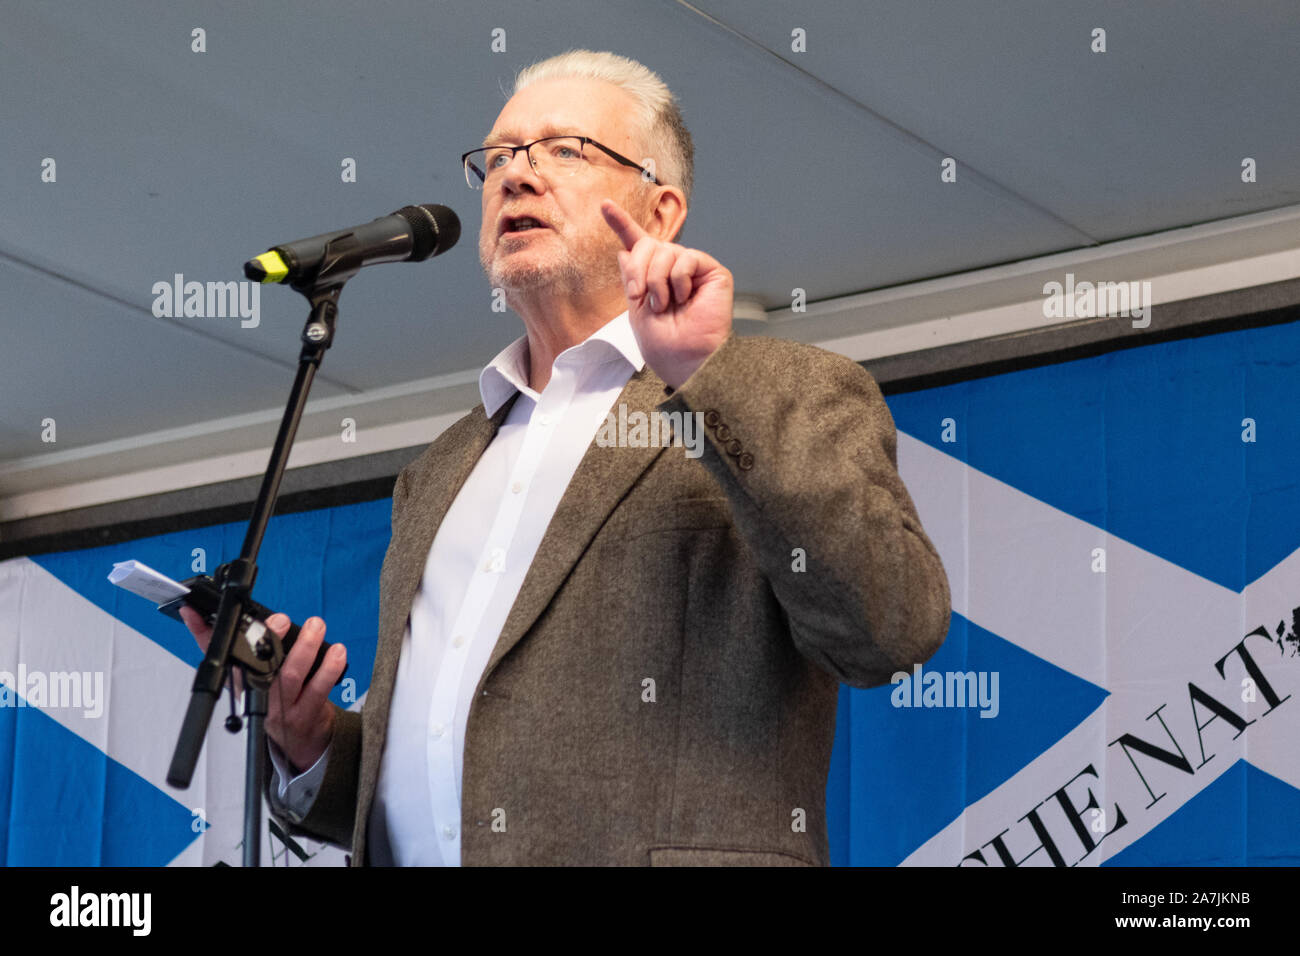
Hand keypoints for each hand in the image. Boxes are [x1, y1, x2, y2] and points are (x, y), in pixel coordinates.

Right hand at [179, 606, 343, 772]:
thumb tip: (200, 614)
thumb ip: (234, 644)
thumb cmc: (275, 699)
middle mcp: (258, 696)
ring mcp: (283, 708)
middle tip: (280, 619)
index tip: (202, 613)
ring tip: (316, 626)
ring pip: (291, 676)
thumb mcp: (248, 676)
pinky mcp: (307, 713)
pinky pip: (319, 690)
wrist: (300, 741)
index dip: (206, 635)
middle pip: (259, 668)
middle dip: (268, 640)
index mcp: (240, 683)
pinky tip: (337, 651)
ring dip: (305, 648)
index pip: (220, 655)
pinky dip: (329, 669)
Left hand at [601, 198, 732, 389]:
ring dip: (657, 281)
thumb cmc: (664, 343)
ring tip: (665, 304)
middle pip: (648, 244)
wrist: (684, 359)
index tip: (605, 206)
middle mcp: (673, 268)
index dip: (621, 224)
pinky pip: (686, 258)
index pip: (636, 245)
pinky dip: (678, 280)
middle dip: (639, 270)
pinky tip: (685, 298)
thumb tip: (624, 250)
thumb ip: (631, 277)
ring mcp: (693, 268)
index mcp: (653, 277)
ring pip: (665, 251)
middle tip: (641, 296)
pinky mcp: (712, 272)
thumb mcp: (635, 308)